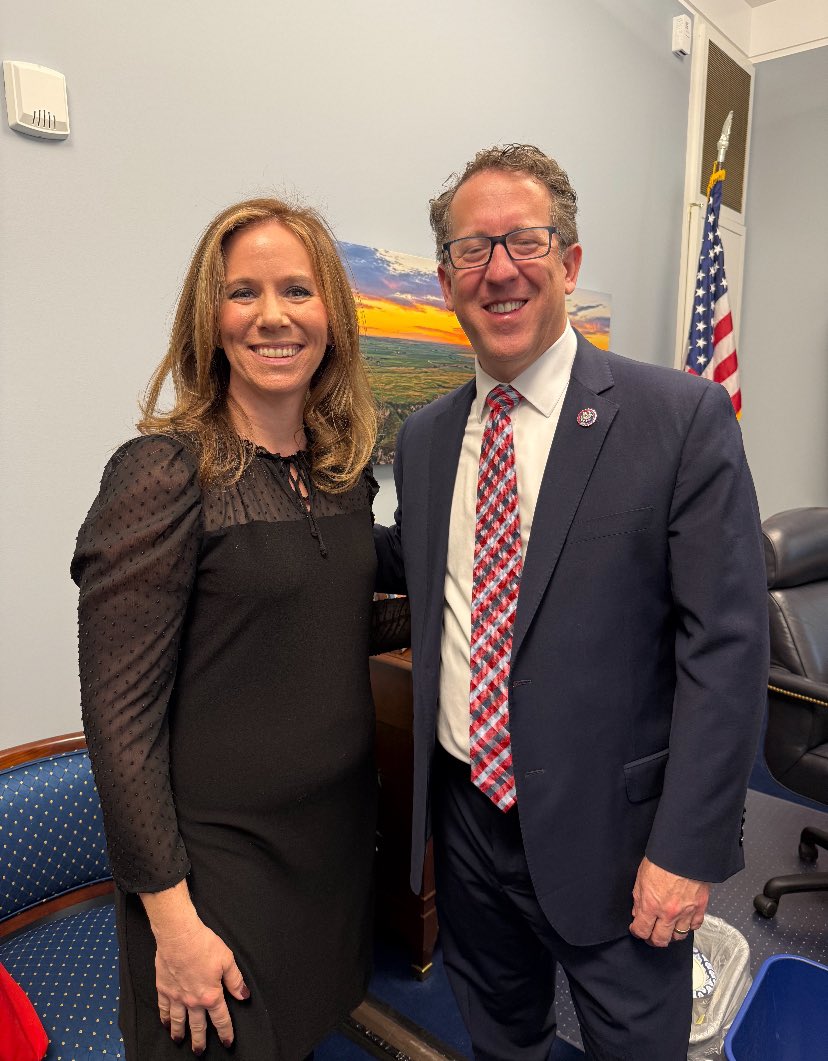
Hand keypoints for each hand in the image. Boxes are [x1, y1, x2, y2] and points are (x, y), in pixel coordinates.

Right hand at [141, 882, 249, 1052]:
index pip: (221, 1019)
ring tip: (180, 1041)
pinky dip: (164, 1019)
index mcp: (211, 995)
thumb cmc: (203, 944)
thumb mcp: (227, 960)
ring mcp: (176, 996)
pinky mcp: (163, 989)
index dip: (225, 1032)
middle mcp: (192, 1001)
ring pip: (178, 1022)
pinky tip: (165, 1024)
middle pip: (198, 1026)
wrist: (178, 935)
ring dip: (180, 1033)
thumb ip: (235, 980)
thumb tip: (243, 996)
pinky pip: (164, 1009)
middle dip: (200, 1041)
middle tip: (200, 1052)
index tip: (227, 1041)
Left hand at [629, 856, 709, 947]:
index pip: (641, 930)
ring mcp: (685, 912)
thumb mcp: (641, 876)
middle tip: (650, 935)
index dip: (637, 932)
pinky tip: (684, 921)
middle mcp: (668, 913)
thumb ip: (638, 898)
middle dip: (653, 940)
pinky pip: (694, 926)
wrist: (685, 852)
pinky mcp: (700, 908)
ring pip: (678, 937)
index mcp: (651, 905)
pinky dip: (689, 927)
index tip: (636, 929)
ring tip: (667, 928)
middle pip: (660, 940)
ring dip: (671, 934)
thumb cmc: (662, 860)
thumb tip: (637, 912)